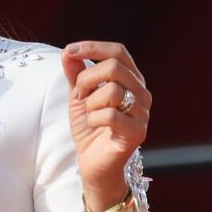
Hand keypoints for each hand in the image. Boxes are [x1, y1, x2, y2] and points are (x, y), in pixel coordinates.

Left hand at [62, 41, 151, 209]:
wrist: (93, 164)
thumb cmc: (89, 128)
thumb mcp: (78, 96)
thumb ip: (75, 73)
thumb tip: (68, 52)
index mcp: (131, 80)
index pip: (118, 52)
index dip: (93, 47)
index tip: (69, 51)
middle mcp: (142, 93)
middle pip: (114, 67)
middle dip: (86, 79)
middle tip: (79, 96)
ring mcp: (143, 113)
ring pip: (112, 90)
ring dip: (90, 103)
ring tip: (90, 115)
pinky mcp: (138, 132)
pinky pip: (110, 115)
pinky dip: (93, 119)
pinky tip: (95, 127)